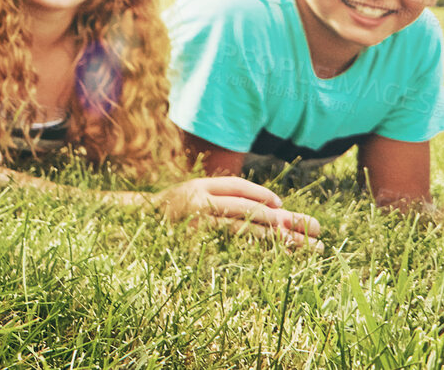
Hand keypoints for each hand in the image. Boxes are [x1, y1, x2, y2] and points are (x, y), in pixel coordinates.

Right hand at [149, 176, 323, 248]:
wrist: (133, 225)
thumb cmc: (169, 213)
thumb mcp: (192, 196)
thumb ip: (222, 198)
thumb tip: (270, 209)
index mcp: (198, 187)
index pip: (235, 187)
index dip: (260, 195)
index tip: (281, 206)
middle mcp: (197, 201)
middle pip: (247, 208)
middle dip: (281, 219)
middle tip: (311, 228)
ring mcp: (195, 223)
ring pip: (243, 229)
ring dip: (276, 237)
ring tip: (302, 244)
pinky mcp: (194, 243)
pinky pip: (231, 247)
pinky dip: (254, 251)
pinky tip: (273, 256)